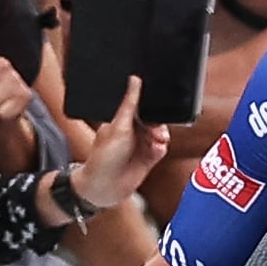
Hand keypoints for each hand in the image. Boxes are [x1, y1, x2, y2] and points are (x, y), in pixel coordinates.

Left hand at [72, 76, 171, 207]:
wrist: (106, 186)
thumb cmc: (104, 156)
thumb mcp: (119, 126)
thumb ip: (130, 104)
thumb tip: (134, 80)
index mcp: (122, 118)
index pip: (141, 106)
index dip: (151, 106)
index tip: (158, 107)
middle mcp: (132, 130)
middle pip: (154, 120)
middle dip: (159, 124)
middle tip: (157, 131)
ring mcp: (141, 144)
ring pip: (161, 134)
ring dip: (162, 137)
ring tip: (157, 142)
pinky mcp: (149, 157)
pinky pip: (162, 148)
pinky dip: (162, 148)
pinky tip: (157, 150)